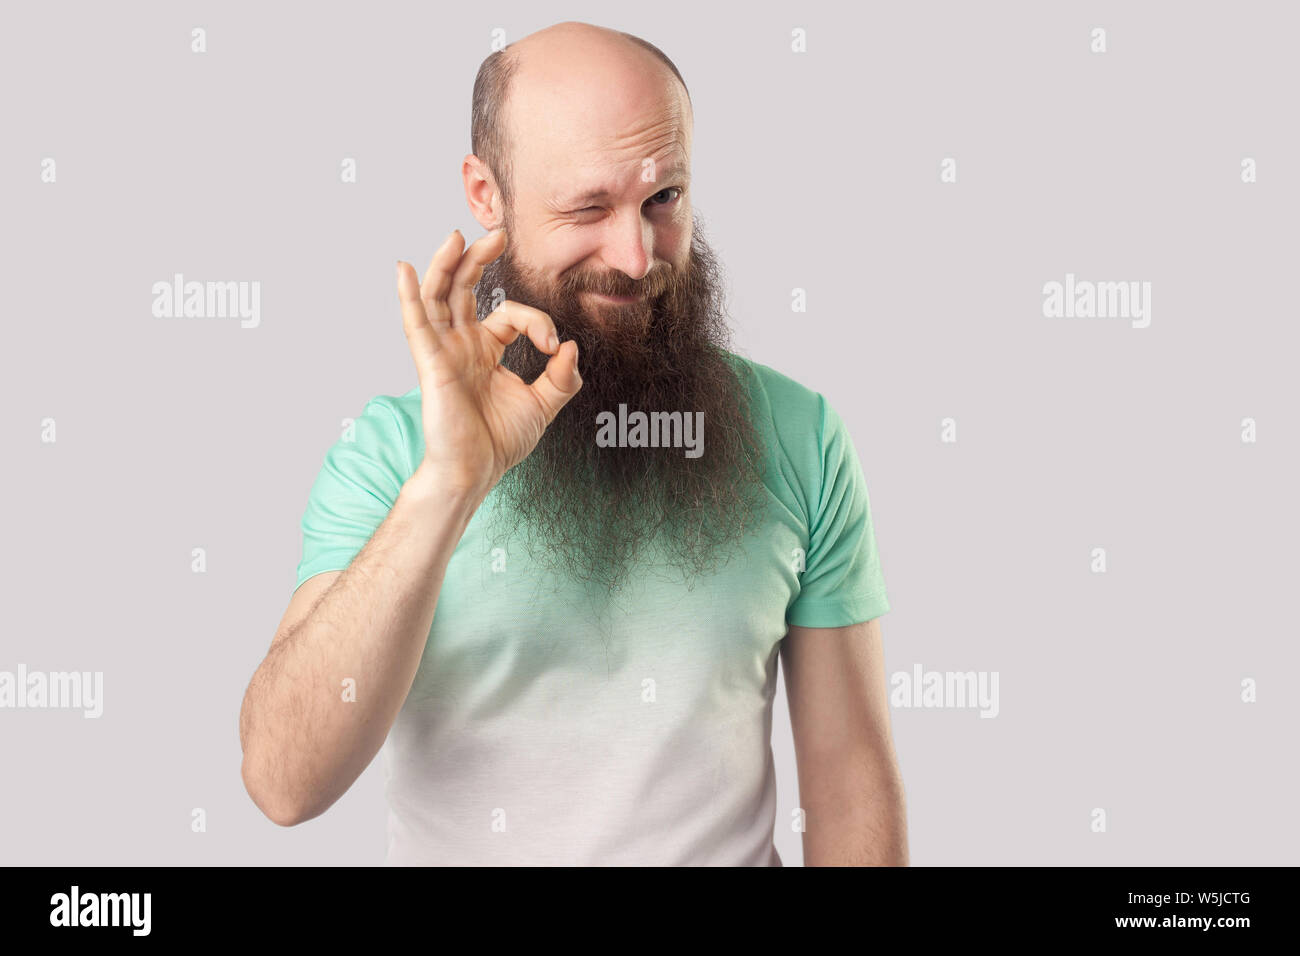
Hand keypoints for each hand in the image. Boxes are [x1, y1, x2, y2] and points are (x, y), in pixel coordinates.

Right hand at [395, 228, 581, 498]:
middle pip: (463, 289)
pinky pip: (416, 324)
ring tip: (458, 236)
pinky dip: (409, 295)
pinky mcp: (431, 363)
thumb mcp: (543, 405)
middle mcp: (461, 345)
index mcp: (486, 350)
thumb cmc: (500, 442)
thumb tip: (570, 346)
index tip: (554, 348)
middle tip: (498, 233)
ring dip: (446, 264)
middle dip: (479, 259)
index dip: (537, 322)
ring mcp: (443, 351)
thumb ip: (562, 377)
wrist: (475, 472)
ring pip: (438, 297)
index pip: (509, 315)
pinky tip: (405, 269)